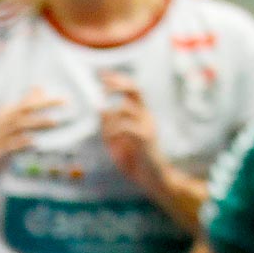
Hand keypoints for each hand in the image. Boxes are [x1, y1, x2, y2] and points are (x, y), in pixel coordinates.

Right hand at [0, 87, 62, 176]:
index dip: (43, 99)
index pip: (26, 102)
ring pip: (20, 126)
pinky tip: (34, 143)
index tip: (65, 99)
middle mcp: (2, 122)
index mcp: (6, 114)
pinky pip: (11, 147)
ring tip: (55, 122)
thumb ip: (24, 105)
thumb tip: (39, 87)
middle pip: (24, 109)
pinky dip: (22, 144)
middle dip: (44, 104)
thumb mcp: (10, 122)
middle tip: (65, 102)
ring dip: (38, 122)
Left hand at [98, 72, 167, 194]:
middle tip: (102, 86)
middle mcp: (146, 116)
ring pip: (125, 108)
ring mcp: (147, 125)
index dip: (117, 79)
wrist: (154, 178)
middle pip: (134, 90)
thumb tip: (100, 109)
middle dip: (117, 85)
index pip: (132, 89)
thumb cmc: (135, 159)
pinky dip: (114, 130)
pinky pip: (126, 126)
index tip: (102, 74)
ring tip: (106, 134)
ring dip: (109, 118)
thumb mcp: (117, 141)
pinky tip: (111, 141)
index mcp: (141, 114)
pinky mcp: (145, 138)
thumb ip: (109, 125)